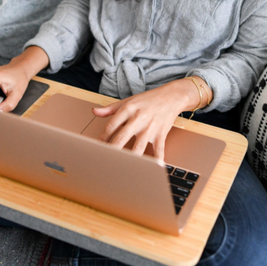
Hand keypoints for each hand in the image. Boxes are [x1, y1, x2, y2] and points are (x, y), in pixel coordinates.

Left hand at [92, 77, 210, 160]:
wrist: (172, 96)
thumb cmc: (147, 100)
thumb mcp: (127, 101)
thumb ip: (110, 109)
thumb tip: (94, 111)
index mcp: (128, 109)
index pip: (111, 126)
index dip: (103, 138)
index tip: (97, 148)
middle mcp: (138, 118)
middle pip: (122, 137)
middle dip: (113, 149)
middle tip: (105, 160)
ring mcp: (150, 127)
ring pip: (139, 146)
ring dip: (132, 157)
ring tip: (124, 168)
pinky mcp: (161, 133)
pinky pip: (159, 149)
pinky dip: (157, 160)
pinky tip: (153, 169)